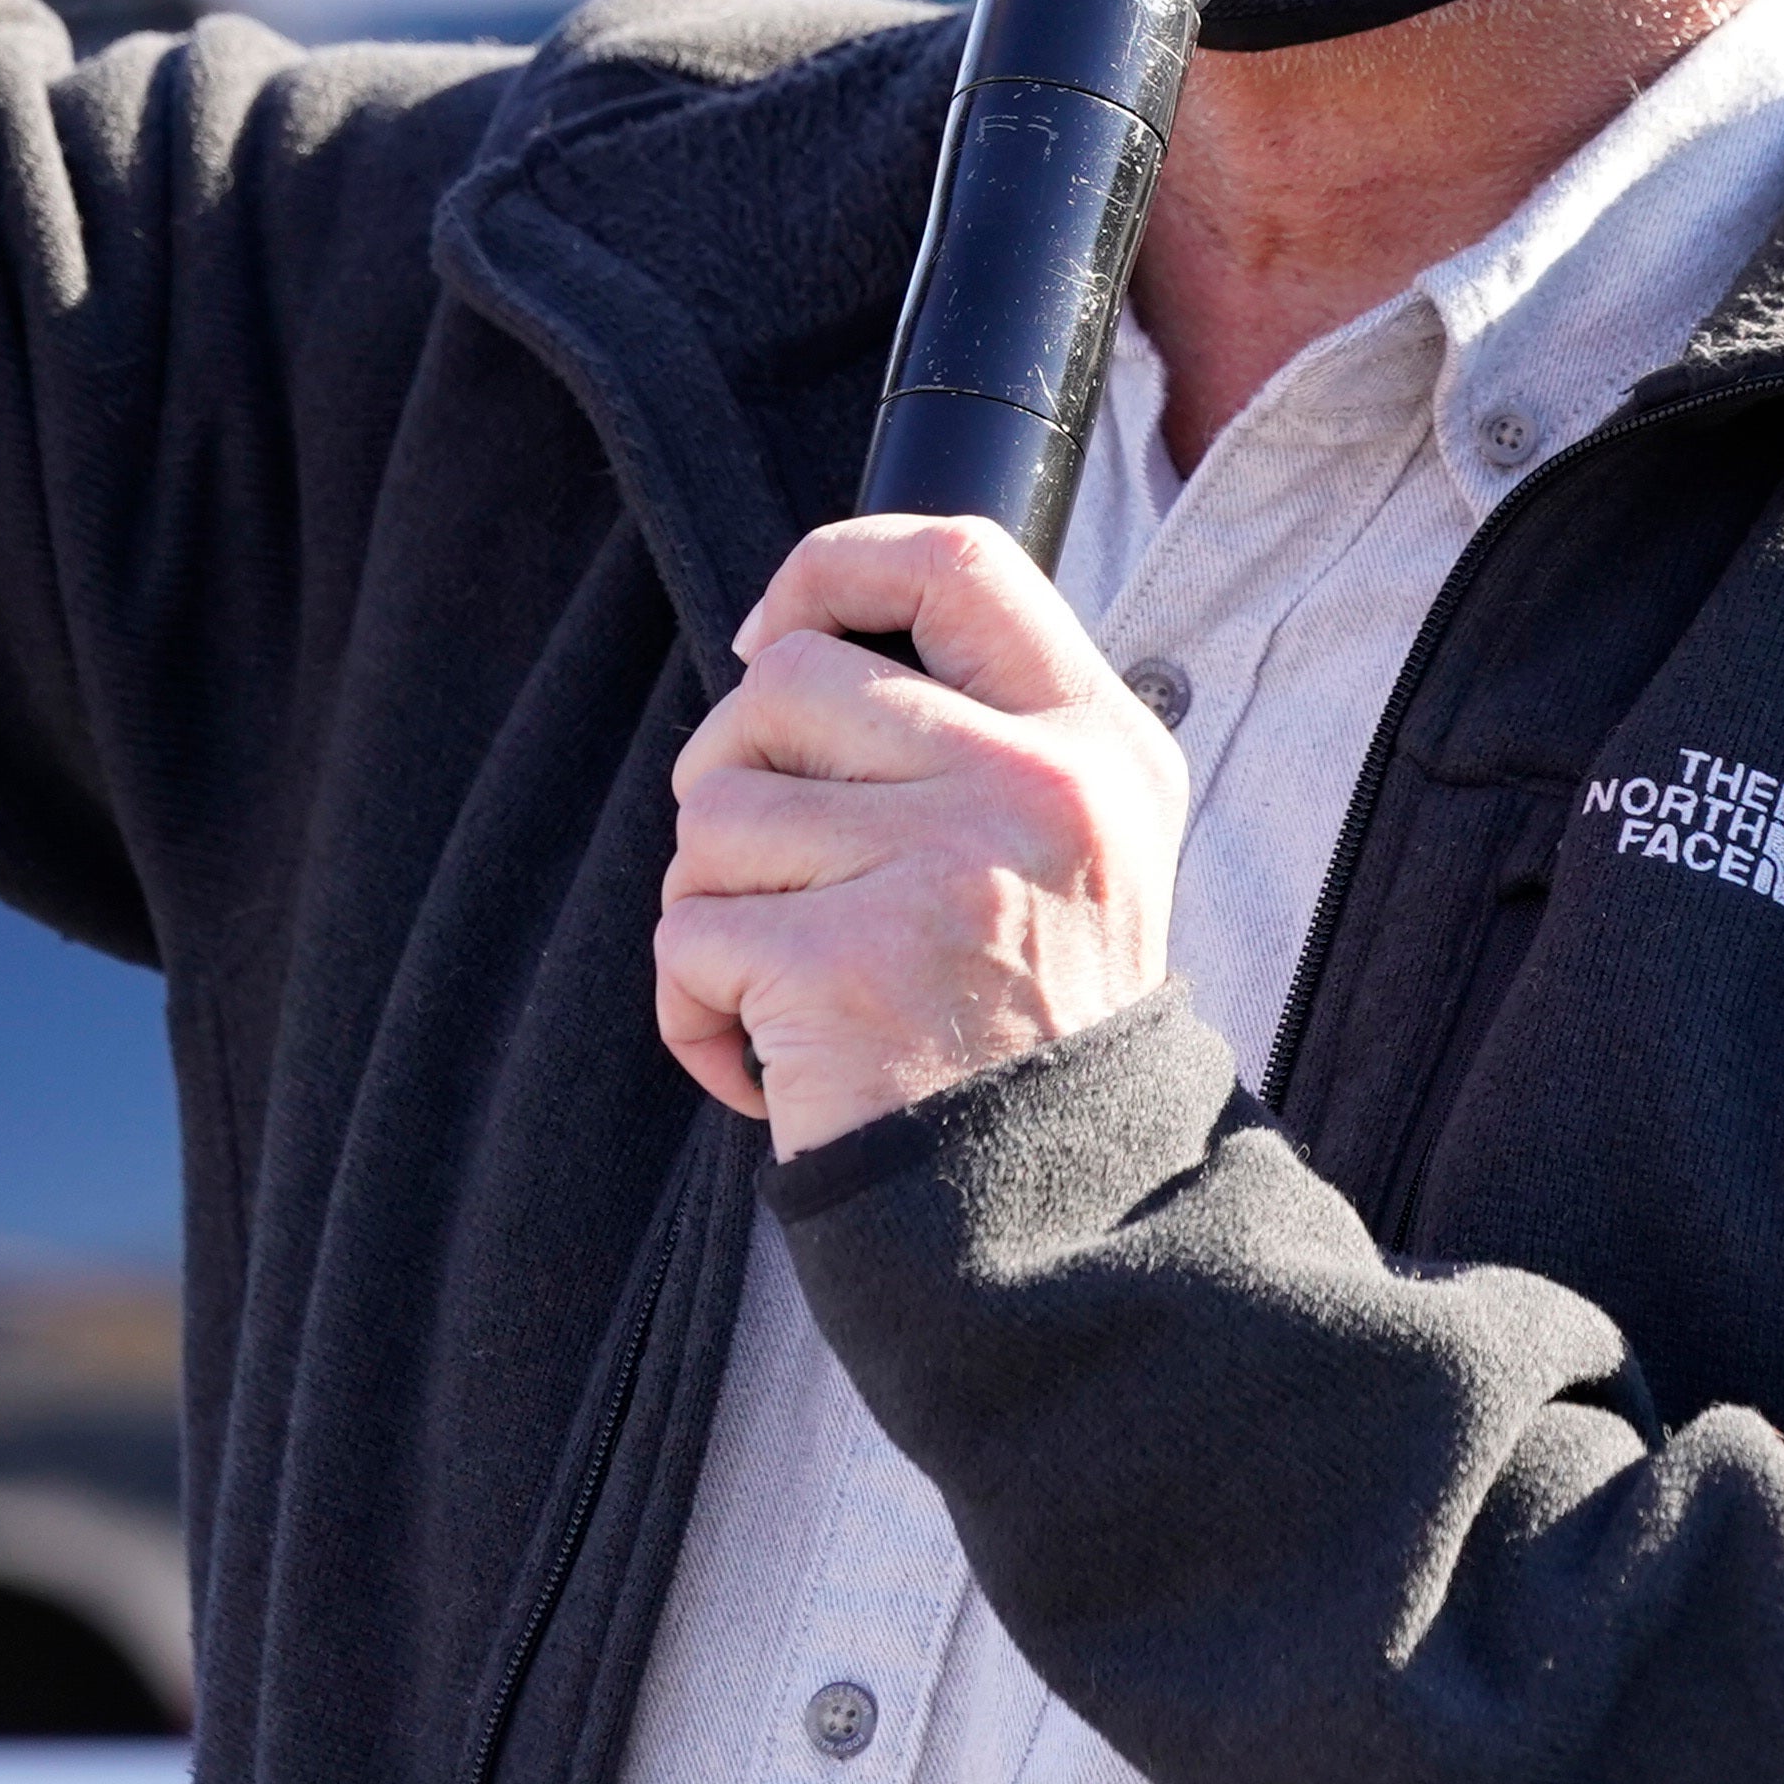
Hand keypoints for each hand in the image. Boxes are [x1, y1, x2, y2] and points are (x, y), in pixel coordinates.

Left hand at [653, 517, 1190, 1158]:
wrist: (1055, 1223)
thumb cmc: (1020, 1028)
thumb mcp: (1065, 846)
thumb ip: (972, 731)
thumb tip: (782, 640)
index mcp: (1096, 742)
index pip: (958, 561)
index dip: (835, 569)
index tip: (772, 637)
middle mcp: (1035, 787)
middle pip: (787, 679)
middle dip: (739, 772)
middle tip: (784, 878)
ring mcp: (945, 869)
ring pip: (716, 806)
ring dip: (718, 901)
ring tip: (796, 983)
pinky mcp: (847, 964)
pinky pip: (687, 930)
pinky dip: (696, 1007)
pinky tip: (772, 1061)